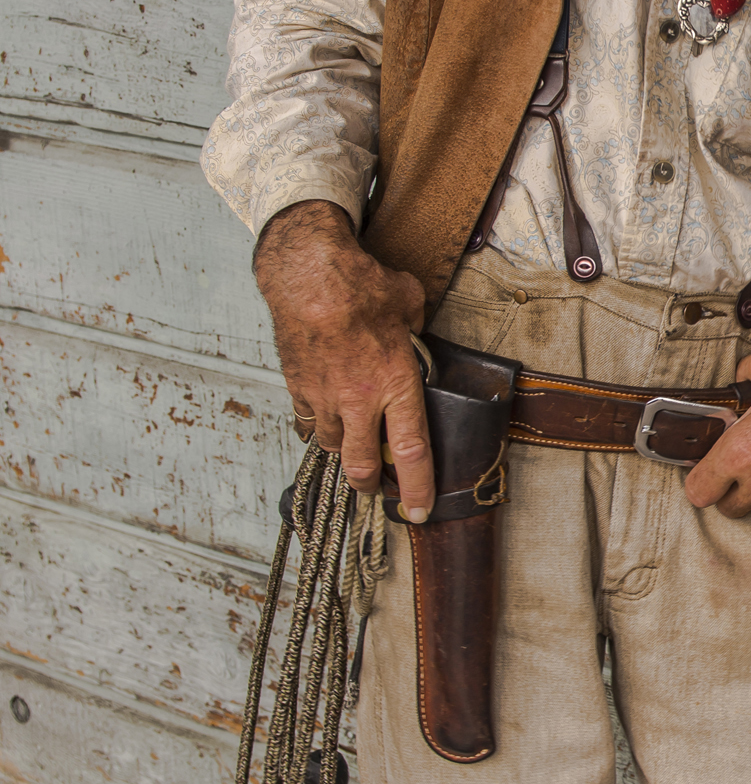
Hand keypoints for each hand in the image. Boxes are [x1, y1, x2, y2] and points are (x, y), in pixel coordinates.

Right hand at [253, 200, 434, 519]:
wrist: (309, 274)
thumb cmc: (360, 284)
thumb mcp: (409, 303)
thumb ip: (416, 328)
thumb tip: (415, 331)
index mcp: (396, 384)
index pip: (411, 452)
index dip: (418, 487)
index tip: (419, 509)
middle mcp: (359, 400)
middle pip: (362, 466)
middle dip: (372, 484)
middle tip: (379, 486)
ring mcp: (324, 397)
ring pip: (332, 446)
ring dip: (344, 452)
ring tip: (353, 444)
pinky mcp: (298, 387)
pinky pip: (307, 422)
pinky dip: (317, 426)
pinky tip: (325, 418)